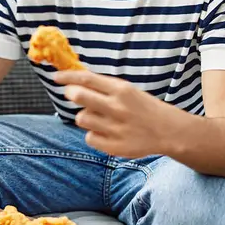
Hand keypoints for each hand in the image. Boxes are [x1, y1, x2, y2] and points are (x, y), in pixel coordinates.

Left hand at [54, 70, 180, 158]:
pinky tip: (106, 132)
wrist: (169, 131)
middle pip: (79, 96)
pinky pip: (89, 138)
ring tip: (99, 117)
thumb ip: (104, 87)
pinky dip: (93, 135)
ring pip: (81, 118)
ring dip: (85, 116)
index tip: (56, 77)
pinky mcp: (114, 147)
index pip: (86, 79)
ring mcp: (115, 128)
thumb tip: (74, 80)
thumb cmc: (144, 108)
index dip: (67, 77)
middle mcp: (117, 107)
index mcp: (121, 90)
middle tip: (71, 94)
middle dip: (70, 93)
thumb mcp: (128, 91)